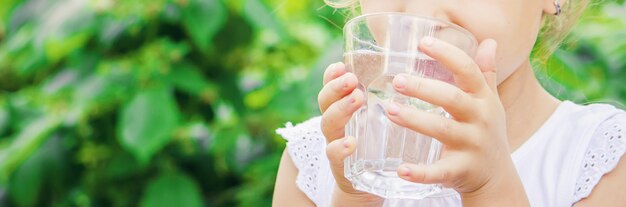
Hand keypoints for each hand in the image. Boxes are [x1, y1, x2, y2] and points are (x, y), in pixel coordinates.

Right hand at [318, 63, 382, 205]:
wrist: (372, 179)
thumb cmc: (379, 140)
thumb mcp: (380, 115)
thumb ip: (389, 94)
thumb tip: (412, 66)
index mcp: (343, 105)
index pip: (331, 85)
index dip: (331, 75)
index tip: (341, 65)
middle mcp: (336, 122)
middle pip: (325, 101)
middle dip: (336, 88)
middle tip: (352, 80)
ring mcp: (335, 142)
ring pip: (328, 123)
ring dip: (340, 109)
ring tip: (356, 98)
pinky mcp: (340, 164)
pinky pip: (334, 155)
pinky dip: (340, 148)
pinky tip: (351, 142)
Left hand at [386, 37, 528, 205]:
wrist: (497, 177)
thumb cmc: (486, 131)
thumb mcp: (490, 101)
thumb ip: (486, 73)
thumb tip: (489, 41)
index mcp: (483, 98)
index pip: (467, 70)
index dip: (447, 54)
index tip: (423, 42)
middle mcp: (479, 119)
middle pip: (451, 99)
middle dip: (424, 89)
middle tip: (397, 81)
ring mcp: (471, 145)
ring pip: (442, 130)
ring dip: (415, 120)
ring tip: (391, 111)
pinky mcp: (461, 170)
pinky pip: (440, 171)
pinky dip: (421, 172)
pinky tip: (401, 170)